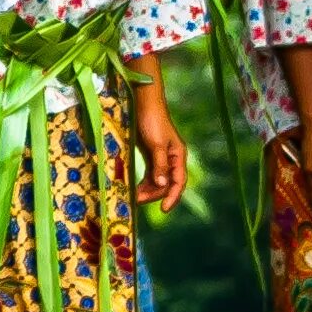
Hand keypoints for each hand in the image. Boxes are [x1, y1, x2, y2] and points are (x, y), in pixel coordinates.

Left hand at [131, 89, 188, 210]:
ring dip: (146, 190)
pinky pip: (148, 174)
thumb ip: (159, 165)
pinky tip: (132, 187)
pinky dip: (142, 182)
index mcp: (178, 156)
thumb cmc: (152, 121)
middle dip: (153, 194)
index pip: (179, 182)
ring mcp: (160, 157)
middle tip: (136, 200)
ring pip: (156, 180)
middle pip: (166, 184)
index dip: (173, 196)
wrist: (143, 102)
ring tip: (132, 196)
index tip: (164, 209)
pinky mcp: (150, 155)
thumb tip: (163, 185)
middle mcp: (171, 159)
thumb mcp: (156, 144)